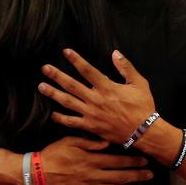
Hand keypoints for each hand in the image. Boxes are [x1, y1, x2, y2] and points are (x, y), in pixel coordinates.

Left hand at [38, 49, 155, 144]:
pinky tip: (52, 114)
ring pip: (68, 102)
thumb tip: (115, 53)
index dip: (76, 60)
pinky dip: (61, 118)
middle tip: (45, 68)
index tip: (65, 52)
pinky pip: (72, 122)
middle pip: (72, 85)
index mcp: (107, 87)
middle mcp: (96, 100)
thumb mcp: (139, 83)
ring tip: (41, 86)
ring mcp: (92, 114)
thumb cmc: (143, 107)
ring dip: (54, 94)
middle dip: (57, 76)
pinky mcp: (91, 126)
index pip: (87, 70)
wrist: (144, 131)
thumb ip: (126, 67)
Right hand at [39, 136, 151, 184]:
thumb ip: (89, 142)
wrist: (37, 175)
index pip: (117, 161)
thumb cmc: (53, 155)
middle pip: (120, 176)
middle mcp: (93, 175)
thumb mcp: (70, 141)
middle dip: (137, 176)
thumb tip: (106, 142)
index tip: (144, 160)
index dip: (132, 161)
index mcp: (91, 160)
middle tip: (150, 175)